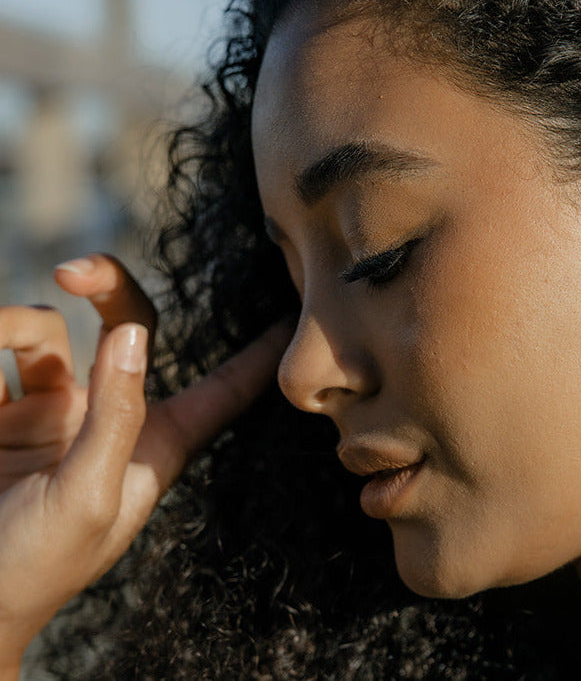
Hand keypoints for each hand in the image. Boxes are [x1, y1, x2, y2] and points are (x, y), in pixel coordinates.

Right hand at [0, 254, 290, 672]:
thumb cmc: (35, 570)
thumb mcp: (88, 497)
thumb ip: (114, 414)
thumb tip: (132, 333)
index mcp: (155, 441)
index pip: (224, 386)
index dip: (260, 351)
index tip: (291, 310)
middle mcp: (108, 415)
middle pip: (128, 325)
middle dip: (108, 285)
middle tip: (74, 270)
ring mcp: (51, 412)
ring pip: (44, 334)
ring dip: (11, 326)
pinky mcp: (0, 415)